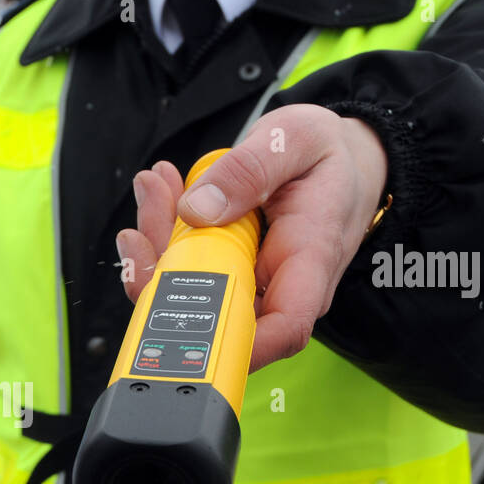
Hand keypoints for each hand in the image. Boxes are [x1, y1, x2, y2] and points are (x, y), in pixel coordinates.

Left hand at [115, 104, 387, 372]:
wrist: (344, 162)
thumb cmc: (328, 155)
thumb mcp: (295, 138)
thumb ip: (249, 170)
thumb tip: (196, 210)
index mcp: (310, 259)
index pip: (283, 327)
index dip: (235, 345)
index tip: (185, 332)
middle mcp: (280, 287)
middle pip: (216, 315)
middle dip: (164, 280)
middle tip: (140, 227)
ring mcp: (252, 285)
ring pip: (191, 294)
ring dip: (157, 249)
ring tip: (155, 190)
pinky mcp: (230, 273)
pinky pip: (188, 270)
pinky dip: (164, 235)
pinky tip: (162, 192)